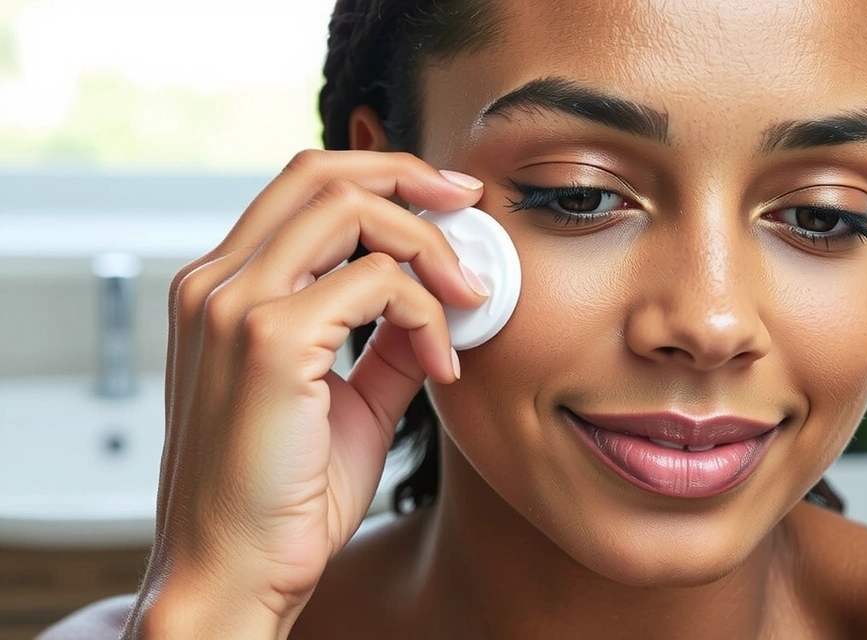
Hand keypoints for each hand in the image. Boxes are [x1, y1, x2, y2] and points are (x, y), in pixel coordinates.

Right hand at [133, 150, 486, 633]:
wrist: (236, 574)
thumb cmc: (283, 497)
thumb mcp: (348, 401)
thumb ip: (385, 342)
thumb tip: (434, 299)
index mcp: (223, 291)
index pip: (301, 190)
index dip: (381, 177)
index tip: (446, 200)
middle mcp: (216, 283)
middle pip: (321, 174)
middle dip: (410, 176)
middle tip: (469, 206)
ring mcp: (234, 305)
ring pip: (350, 209)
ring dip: (428, 246)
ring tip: (469, 297)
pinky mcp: (268, 340)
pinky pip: (375, 283)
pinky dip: (427, 312)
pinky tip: (444, 364)